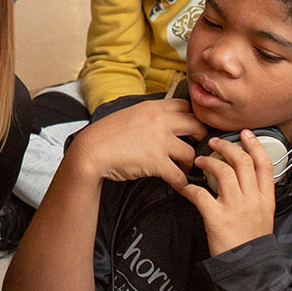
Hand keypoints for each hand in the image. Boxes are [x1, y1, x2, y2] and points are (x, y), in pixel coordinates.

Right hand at [68, 98, 207, 189]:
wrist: (91, 150)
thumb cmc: (105, 135)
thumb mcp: (129, 114)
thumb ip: (149, 115)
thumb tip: (164, 121)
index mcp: (152, 107)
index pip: (185, 106)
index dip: (192, 117)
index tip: (192, 127)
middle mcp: (159, 121)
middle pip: (196, 125)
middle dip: (201, 137)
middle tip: (197, 146)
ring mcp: (159, 141)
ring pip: (191, 152)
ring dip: (190, 163)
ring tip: (184, 168)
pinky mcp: (156, 162)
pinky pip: (179, 175)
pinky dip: (181, 182)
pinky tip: (179, 184)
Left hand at [176, 130, 275, 255]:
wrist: (249, 269)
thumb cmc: (252, 245)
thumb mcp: (264, 218)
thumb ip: (256, 198)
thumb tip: (245, 182)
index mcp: (265, 199)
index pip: (265, 164)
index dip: (255, 145)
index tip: (246, 134)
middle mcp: (252, 200)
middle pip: (243, 162)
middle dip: (227, 147)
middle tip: (215, 142)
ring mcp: (236, 208)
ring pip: (224, 172)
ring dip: (209, 162)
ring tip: (200, 160)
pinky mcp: (218, 218)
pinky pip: (201, 195)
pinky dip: (190, 188)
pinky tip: (185, 187)